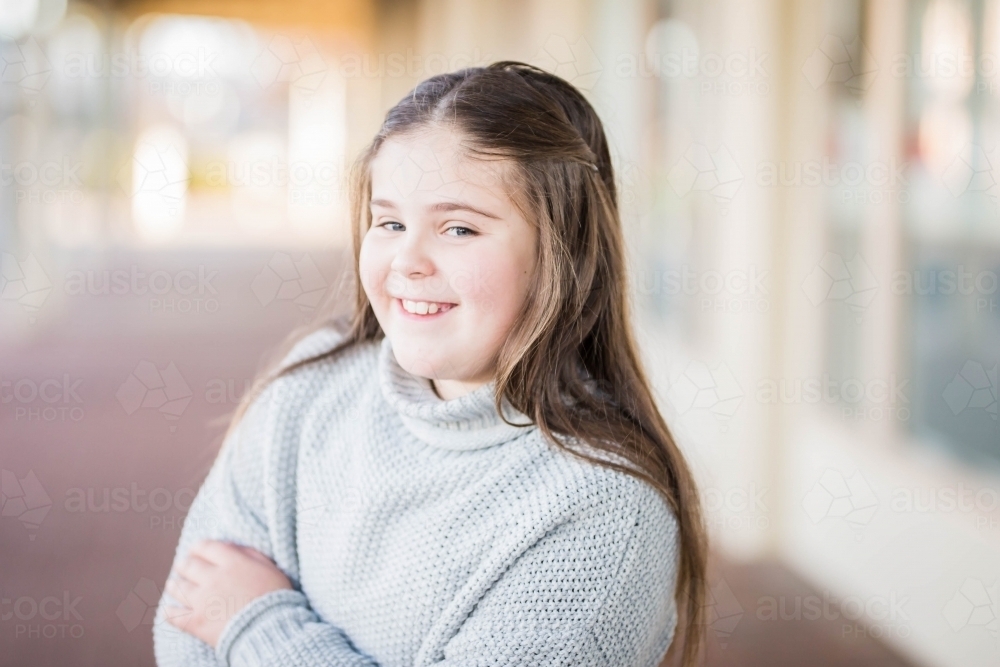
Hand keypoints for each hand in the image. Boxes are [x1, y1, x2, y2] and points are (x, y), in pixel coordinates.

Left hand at [164, 540, 291, 647]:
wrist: (271, 630)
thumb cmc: (275, 598)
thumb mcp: (270, 568)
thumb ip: (250, 554)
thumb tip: (231, 546)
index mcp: (232, 562)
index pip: (205, 547)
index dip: (198, 548)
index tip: (196, 552)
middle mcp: (213, 577)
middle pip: (188, 565)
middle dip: (184, 565)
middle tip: (183, 567)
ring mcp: (201, 600)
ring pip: (176, 587)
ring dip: (174, 585)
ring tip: (174, 586)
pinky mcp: (195, 622)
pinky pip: (171, 614)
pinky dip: (168, 610)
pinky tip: (169, 609)